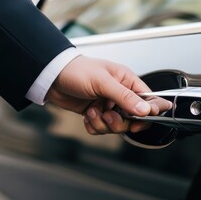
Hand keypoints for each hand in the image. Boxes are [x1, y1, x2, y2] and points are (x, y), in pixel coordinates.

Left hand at [46, 55, 171, 133]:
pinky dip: (94, 125)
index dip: (148, 113)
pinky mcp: (97, 114)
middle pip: (132, 119)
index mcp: (127, 81)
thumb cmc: (77, 70)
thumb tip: (145, 110)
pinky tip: (87, 114)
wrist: (52, 76)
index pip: (148, 100)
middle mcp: (120, 95)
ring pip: (116, 126)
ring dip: (103, 123)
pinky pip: (102, 129)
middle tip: (107, 115)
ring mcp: (108, 105)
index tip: (138, 121)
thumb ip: (125, 97)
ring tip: (92, 111)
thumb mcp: (102, 82)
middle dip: (119, 122)